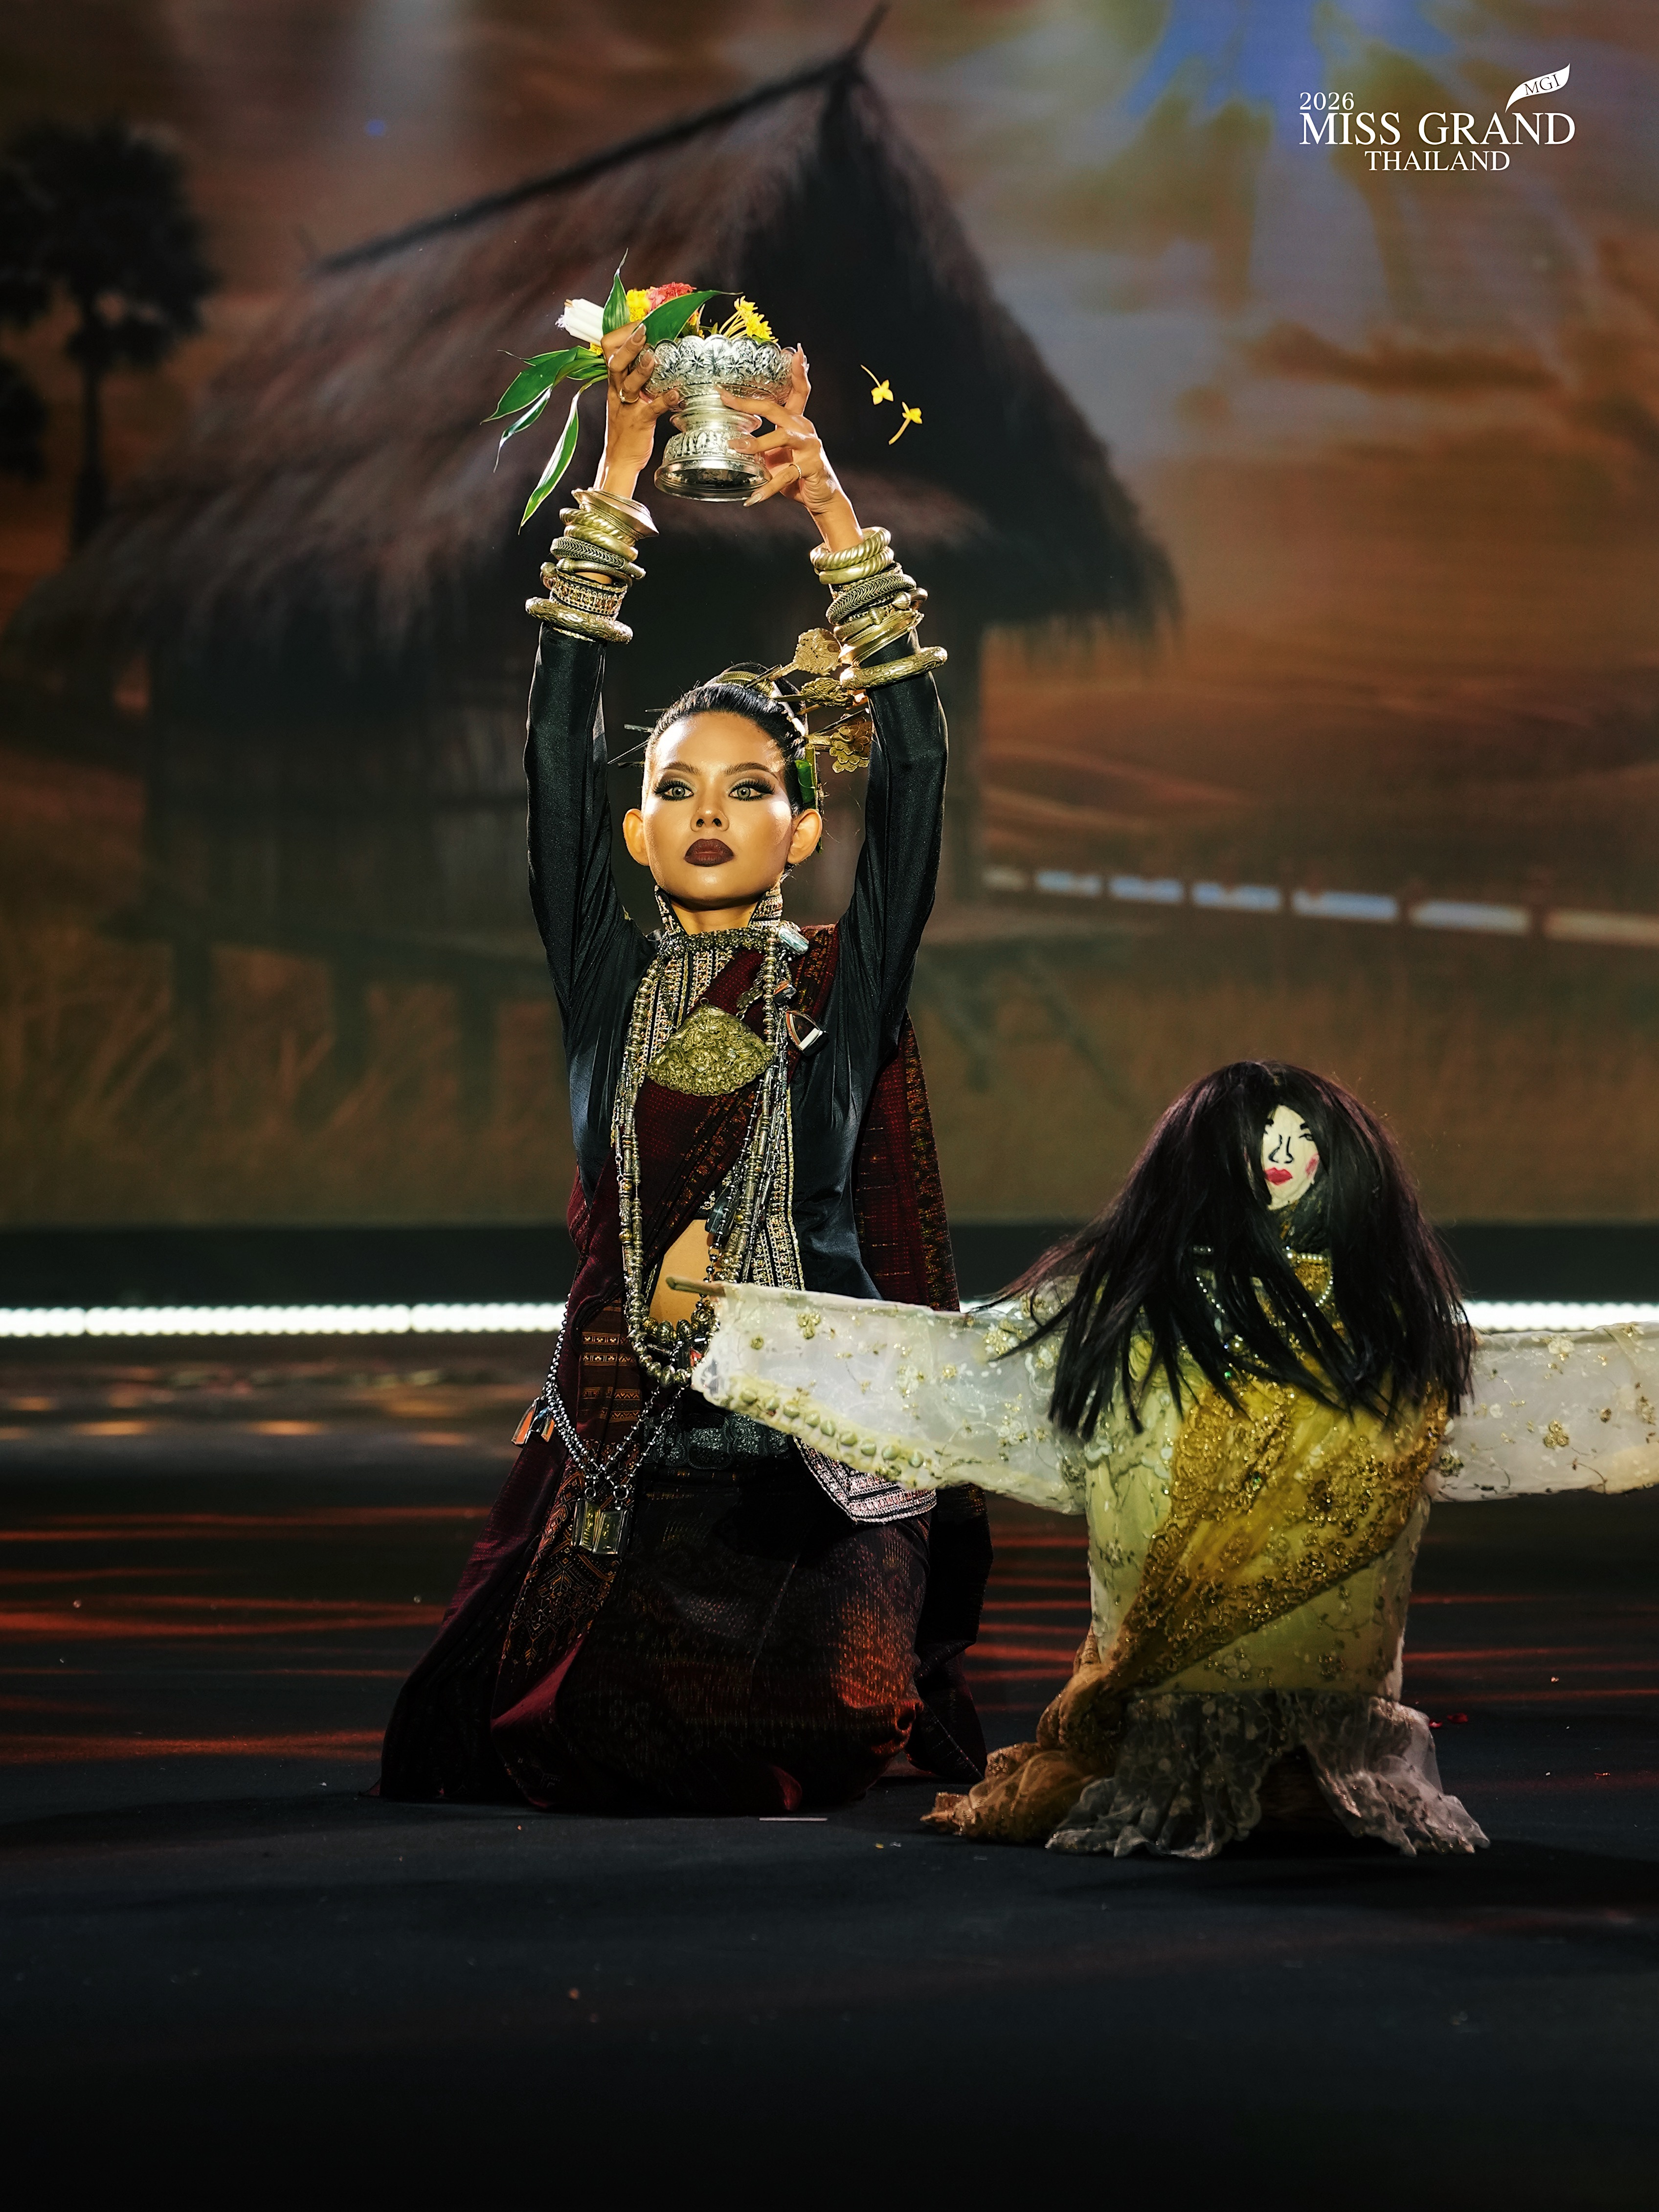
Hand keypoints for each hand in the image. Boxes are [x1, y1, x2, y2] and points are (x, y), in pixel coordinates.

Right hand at [596, 323, 672, 497]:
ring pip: (629, 384)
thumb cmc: (627, 427)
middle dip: (628, 345)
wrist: (620, 460)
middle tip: (643, 331)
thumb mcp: (626, 397)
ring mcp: (628, 407)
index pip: (609, 350)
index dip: (622, 334)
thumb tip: (653, 352)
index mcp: (614, 382)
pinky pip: (652, 409)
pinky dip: (664, 400)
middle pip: (615, 362)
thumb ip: (634, 376)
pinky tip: (676, 394)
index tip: (639, 324)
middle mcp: (618, 391)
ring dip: (642, 370)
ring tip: (654, 358)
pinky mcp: (640, 423)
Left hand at [722, 351, 861, 549]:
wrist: (822, 499)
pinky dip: (767, 487)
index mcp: (797, 421)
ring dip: (755, 443)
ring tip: (734, 447)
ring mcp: (810, 446)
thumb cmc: (796, 476)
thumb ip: (759, 447)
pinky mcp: (812, 467)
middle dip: (749, 402)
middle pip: (776, 408)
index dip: (796, 370)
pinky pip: (785, 475)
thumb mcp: (775, 457)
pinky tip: (753, 498)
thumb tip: (730, 443)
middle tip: (726, 397)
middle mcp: (805, 428)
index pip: (798, 390)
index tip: (793, 350)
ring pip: (781, 438)